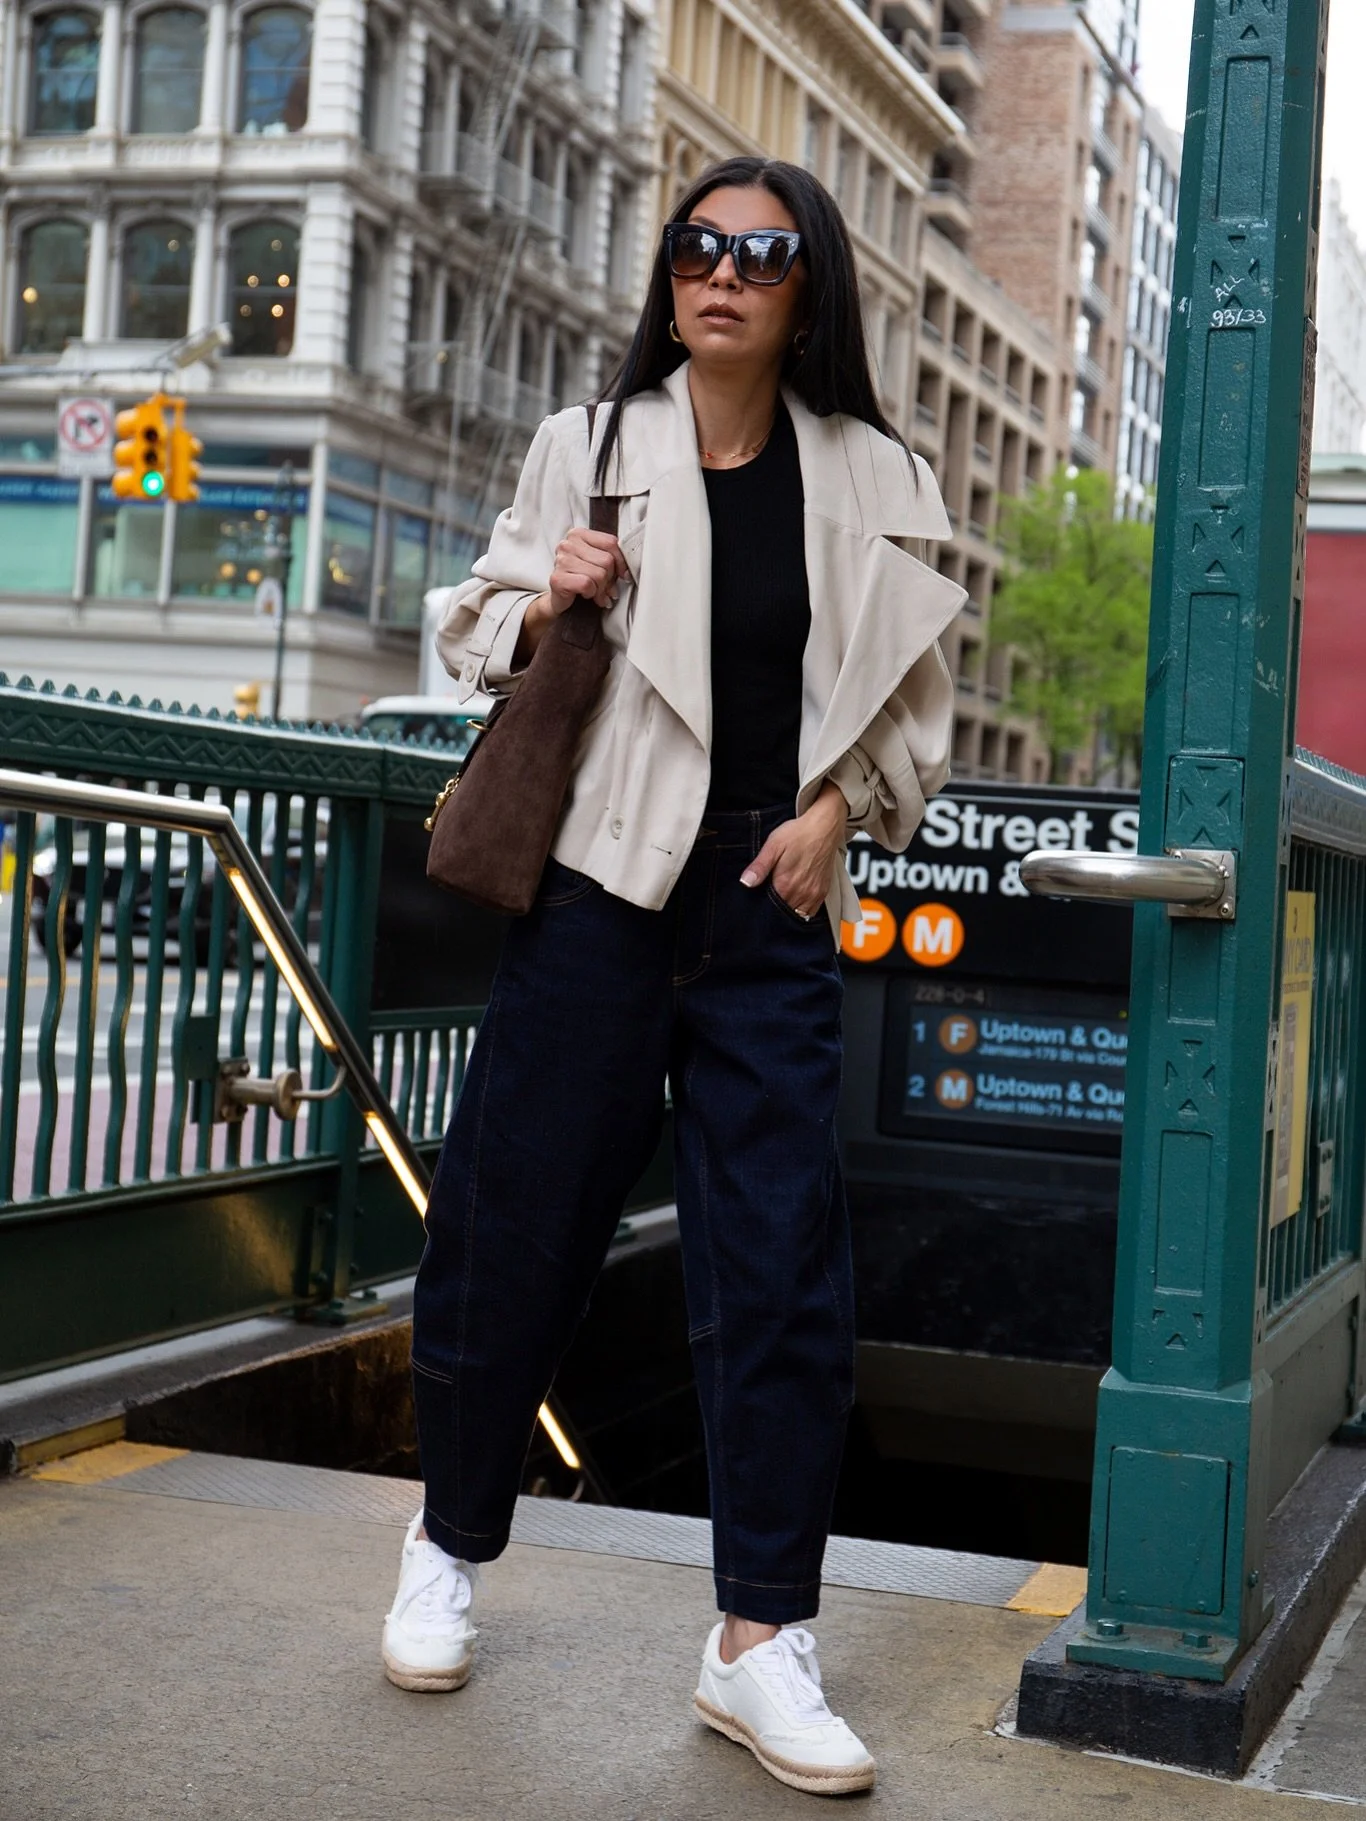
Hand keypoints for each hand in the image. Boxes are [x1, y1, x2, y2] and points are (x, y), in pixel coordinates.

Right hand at [517, 528, 628, 662]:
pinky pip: (587, 584)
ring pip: (599, 574)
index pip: (611, 542)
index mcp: (579, 535)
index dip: (621, 562)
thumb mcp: (597, 563)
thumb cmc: (580, 580)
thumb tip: (627, 570)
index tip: (623, 574)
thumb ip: (610, 557)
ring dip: (601, 589)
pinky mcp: (558, 578)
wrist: (560, 600)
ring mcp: (561, 560)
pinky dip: (591, 593)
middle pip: (607, 560)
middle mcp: (568, 544)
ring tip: (596, 593)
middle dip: (610, 579)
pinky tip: (586, 594)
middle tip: (606, 589)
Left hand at [740, 783, 845, 918]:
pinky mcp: (823, 892)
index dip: (761, 905)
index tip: (759, 897)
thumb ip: (759, 866)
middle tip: (770, 896)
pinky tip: (795, 899)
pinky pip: (811, 912)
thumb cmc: (799, 833)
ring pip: (797, 915)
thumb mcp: (773, 845)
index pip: (769, 908)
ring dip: (788, 910)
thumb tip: (746, 882)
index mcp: (785, 884)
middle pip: (783, 913)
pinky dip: (802, 910)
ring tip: (783, 897)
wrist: (825, 827)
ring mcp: (813, 895)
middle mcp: (801, 893)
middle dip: (775, 909)